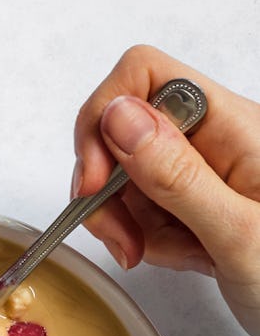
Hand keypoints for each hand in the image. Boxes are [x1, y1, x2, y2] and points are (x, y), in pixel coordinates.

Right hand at [73, 45, 259, 335]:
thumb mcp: (240, 234)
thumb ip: (177, 175)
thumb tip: (118, 115)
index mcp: (233, 126)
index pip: (144, 76)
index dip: (105, 118)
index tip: (95, 181)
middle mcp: (216, 139)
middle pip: (122, 128)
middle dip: (106, 184)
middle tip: (123, 238)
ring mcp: (204, 172)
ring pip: (125, 173)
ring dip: (125, 220)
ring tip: (161, 254)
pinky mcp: (196, 204)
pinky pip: (143, 208)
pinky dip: (145, 237)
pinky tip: (183, 259)